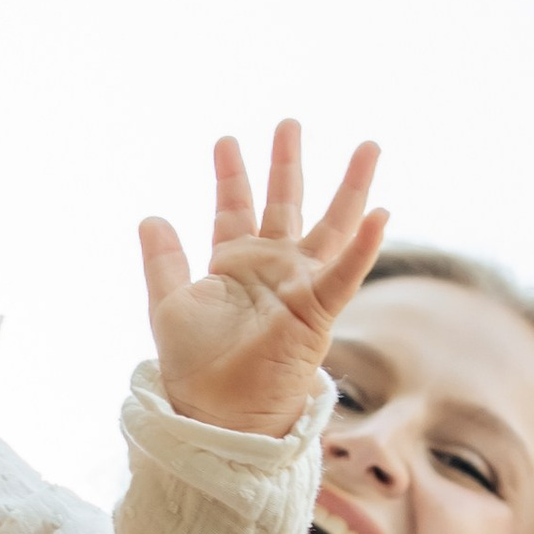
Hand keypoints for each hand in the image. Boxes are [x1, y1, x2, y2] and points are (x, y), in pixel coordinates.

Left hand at [141, 124, 384, 438]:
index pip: (234, 207)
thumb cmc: (195, 367)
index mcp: (234, 264)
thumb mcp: (168, 304)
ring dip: (350, 187)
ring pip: (331, 225)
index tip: (226, 140)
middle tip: (289, 123)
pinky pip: (345, 273)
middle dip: (286, 163)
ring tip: (368, 148)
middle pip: (285, 203)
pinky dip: (364, 245)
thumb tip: (152, 215)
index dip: (231, 174)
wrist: (217, 410)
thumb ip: (163, 260)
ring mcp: (299, 285)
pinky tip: (381, 213)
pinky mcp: (317, 309)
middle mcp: (271, 268)